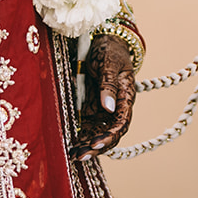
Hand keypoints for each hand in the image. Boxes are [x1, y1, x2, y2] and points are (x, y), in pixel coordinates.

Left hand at [71, 34, 136, 160]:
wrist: (104, 41)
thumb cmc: (110, 50)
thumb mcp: (110, 63)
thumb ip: (109, 85)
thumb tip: (109, 108)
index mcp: (126, 97)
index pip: (121, 123)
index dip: (110, 136)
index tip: (96, 144)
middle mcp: (116, 106)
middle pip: (110, 133)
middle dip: (96, 146)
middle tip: (80, 156)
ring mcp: (103, 108)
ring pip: (98, 132)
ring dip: (87, 145)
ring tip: (73, 155)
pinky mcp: (92, 106)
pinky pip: (87, 125)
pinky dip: (81, 136)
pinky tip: (71, 145)